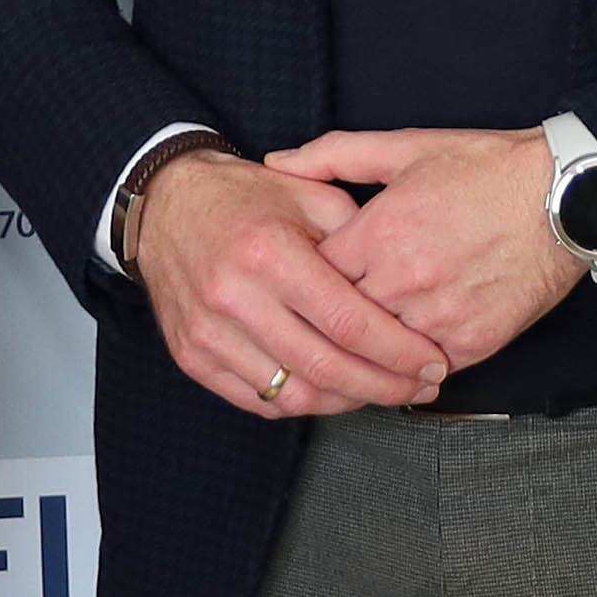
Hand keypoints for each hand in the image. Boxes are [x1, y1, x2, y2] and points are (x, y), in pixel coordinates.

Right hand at [130, 145, 453, 416]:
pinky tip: (333, 389)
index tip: (431, 360)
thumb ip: (358, 238)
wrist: (165, 206)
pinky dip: (304, 401)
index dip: (398, 351)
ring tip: (381, 389)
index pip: (347, 322)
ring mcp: (208, 333)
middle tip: (420, 386)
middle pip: (325, 367)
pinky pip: (259, 400)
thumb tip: (404, 287)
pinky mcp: (192, 356)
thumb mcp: (308, 194)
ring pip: (294, 394)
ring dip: (347, 400)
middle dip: (385, 386)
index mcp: (269, 252)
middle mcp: (234, 297)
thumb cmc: (243, 197)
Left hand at [262, 128, 585, 373]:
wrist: (566, 197)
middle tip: (307, 328)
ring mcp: (439, 315)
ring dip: (361, 354)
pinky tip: (395, 363)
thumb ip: (335, 155)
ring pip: (376, 354)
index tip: (299, 281)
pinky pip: (423, 369)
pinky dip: (407, 368)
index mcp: (382, 230)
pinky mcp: (473, 341)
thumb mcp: (407, 148)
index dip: (302, 279)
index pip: (313, 274)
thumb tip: (276, 161)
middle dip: (322, 323)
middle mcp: (405, 278)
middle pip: (336, 321)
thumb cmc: (488, 169)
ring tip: (346, 353)